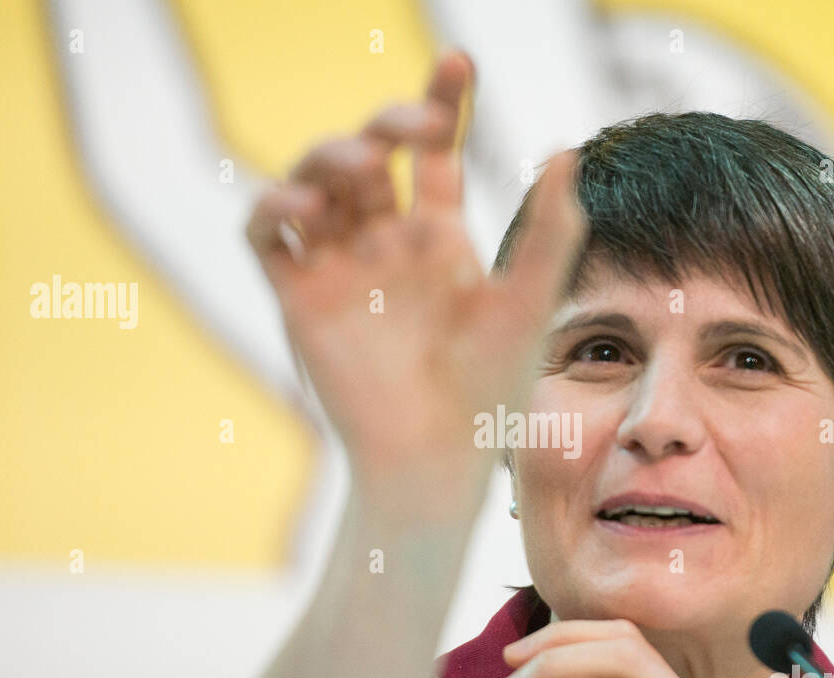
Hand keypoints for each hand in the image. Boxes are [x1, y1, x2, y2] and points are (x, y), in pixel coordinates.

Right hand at [246, 51, 586, 507]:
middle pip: (370, 156)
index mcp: (440, 240)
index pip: (433, 155)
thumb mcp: (529, 303)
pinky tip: (305, 208)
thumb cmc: (490, 393)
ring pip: (316, 183)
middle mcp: (386, 246)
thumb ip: (553, 232)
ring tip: (363, 169)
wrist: (435, 459)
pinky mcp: (298, 299)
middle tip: (411, 128)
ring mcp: (339, 269)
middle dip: (387, 124)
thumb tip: (566, 149)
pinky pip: (267, 236)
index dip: (440, 103)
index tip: (457, 63)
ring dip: (330, 158)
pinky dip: (273, 208)